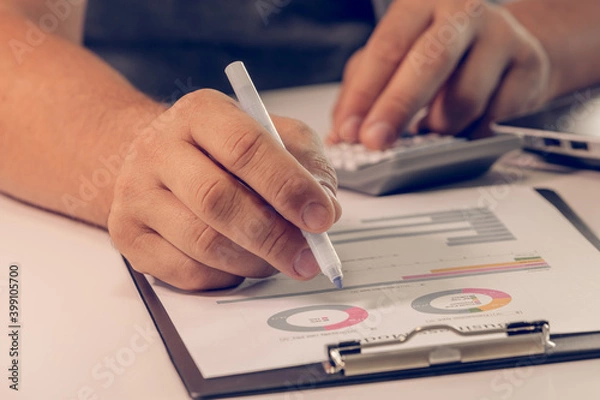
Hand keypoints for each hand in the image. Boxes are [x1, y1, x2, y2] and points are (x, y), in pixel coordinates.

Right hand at [108, 89, 340, 289]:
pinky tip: (240, 263)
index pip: (246, 147)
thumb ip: (306, 165)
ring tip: (279, 260)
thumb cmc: (224, 151)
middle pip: (218, 200)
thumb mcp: (274, 136)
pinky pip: (184, 272)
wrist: (159, 160)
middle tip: (309, 257)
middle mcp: (159, 148)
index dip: (288, 187)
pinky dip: (225, 276)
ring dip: (253, 260)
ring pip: (202, 242)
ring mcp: (135, 192)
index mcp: (201, 113)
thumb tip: (325, 210)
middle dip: (274, 236)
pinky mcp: (127, 234)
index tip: (322, 218)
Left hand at [329, 0, 550, 148]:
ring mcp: (501, 37)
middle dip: (396, 109)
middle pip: (428, 63)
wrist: (510, 46)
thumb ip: (364, 90)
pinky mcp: (529, 67)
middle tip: (376, 142)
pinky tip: (463, 126)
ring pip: (463, 100)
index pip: (387, 48)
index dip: (365, 94)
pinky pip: (493, 118)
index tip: (349, 130)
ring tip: (432, 126)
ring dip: (439, 127)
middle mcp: (461, 14)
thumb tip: (342, 133)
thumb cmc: (442, 55)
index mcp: (420, 6)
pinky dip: (470, 133)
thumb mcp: (396, 59)